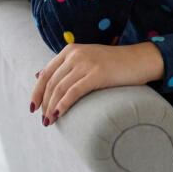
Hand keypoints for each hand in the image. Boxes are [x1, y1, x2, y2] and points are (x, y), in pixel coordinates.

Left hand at [29, 42, 151, 126]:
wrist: (139, 60)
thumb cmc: (113, 63)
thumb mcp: (86, 58)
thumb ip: (64, 65)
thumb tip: (37, 74)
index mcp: (71, 50)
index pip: (46, 73)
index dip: (37, 92)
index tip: (33, 108)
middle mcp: (75, 54)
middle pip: (51, 82)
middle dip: (44, 103)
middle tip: (43, 119)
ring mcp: (86, 63)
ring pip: (60, 89)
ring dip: (51, 108)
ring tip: (49, 122)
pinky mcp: (96, 74)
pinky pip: (73, 93)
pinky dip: (62, 106)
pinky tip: (59, 115)